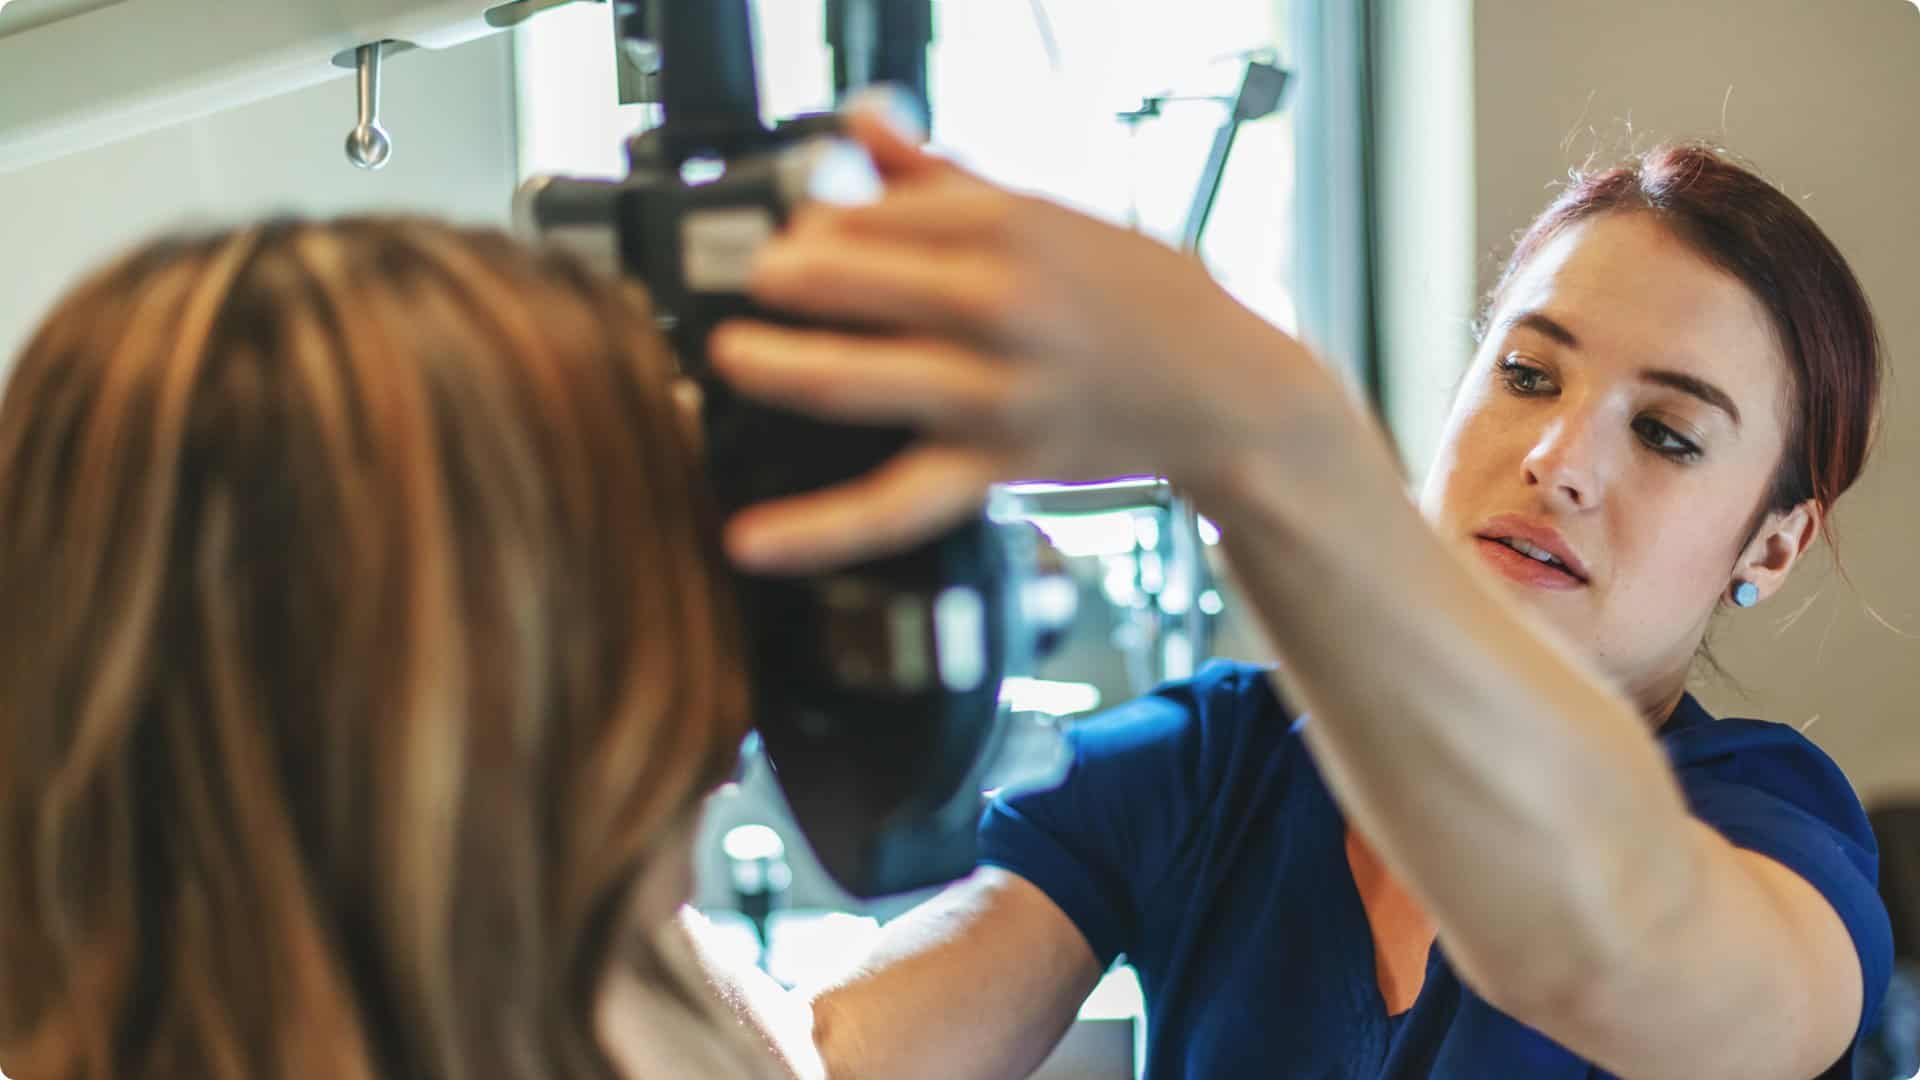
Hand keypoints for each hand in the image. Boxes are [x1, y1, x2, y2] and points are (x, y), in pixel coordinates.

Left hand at [710, 110, 1317, 572]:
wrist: (1229, 392)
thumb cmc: (1140, 297)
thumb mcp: (1053, 214)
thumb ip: (942, 174)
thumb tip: (859, 121)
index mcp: (1010, 225)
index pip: (871, 210)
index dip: (813, 220)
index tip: (791, 230)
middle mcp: (1000, 304)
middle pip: (852, 280)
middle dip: (783, 278)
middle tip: (751, 282)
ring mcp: (996, 391)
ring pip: (860, 380)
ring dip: (780, 366)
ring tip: (731, 357)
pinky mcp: (996, 466)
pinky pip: (894, 503)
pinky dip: (818, 528)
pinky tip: (749, 539)